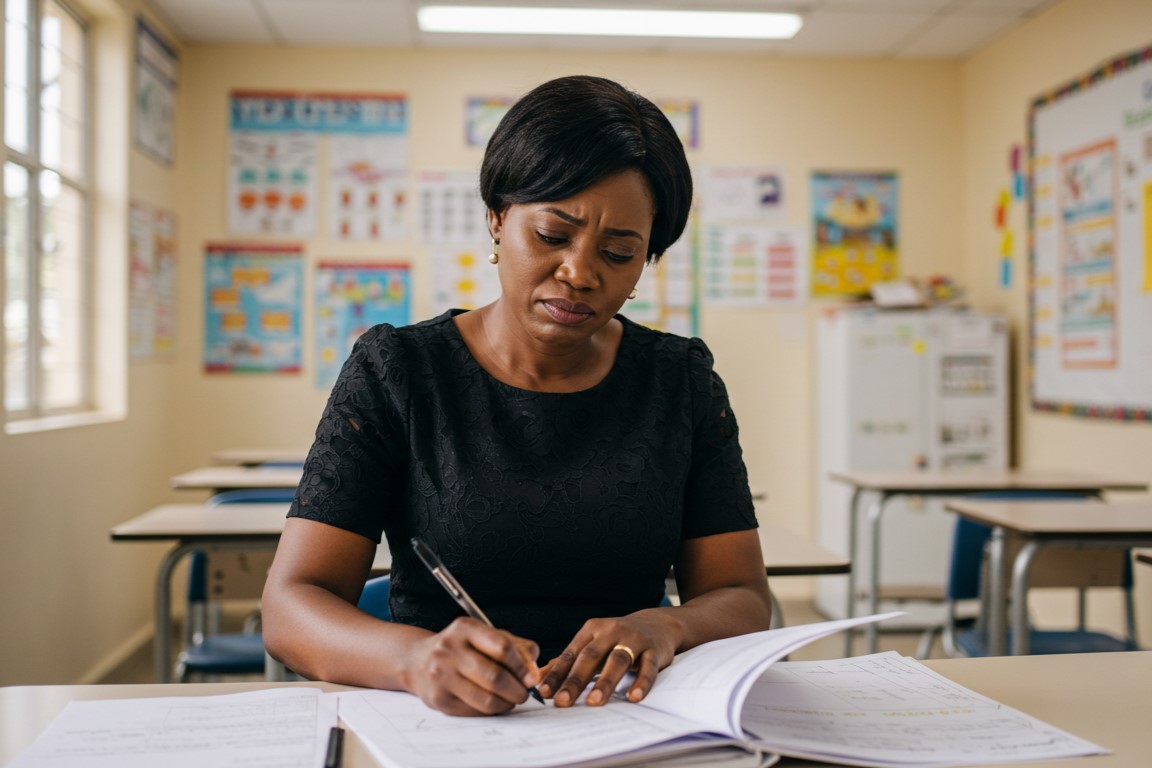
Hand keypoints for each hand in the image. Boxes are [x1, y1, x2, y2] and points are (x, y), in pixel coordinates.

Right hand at [404, 617, 540, 715]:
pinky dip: (490, 710)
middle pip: (495, 677)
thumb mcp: (486, 636)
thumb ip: (516, 647)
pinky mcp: (438, 698)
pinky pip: (474, 711)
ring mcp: (440, 675)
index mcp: (465, 628)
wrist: (417, 661)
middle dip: (518, 690)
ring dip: (507, 704)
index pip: (502, 647)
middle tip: (524, 694)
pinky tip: (493, 704)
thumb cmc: (462, 648)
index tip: (530, 677)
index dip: (522, 666)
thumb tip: (534, 671)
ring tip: (512, 700)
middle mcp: (449, 649)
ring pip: (486, 699)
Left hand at [538, 609, 679, 707]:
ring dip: (605, 681)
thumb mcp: (593, 644)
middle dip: (576, 680)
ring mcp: (634, 640)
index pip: (571, 654)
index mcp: (592, 630)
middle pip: (591, 656)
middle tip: (563, 702)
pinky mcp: (654, 650)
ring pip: (618, 660)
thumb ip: (568, 661)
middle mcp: (611, 631)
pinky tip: (634, 697)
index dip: (557, 674)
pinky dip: (641, 682)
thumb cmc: (617, 639)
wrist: (657, 624)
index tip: (544, 692)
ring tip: (594, 702)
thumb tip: (538, 678)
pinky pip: (648, 667)